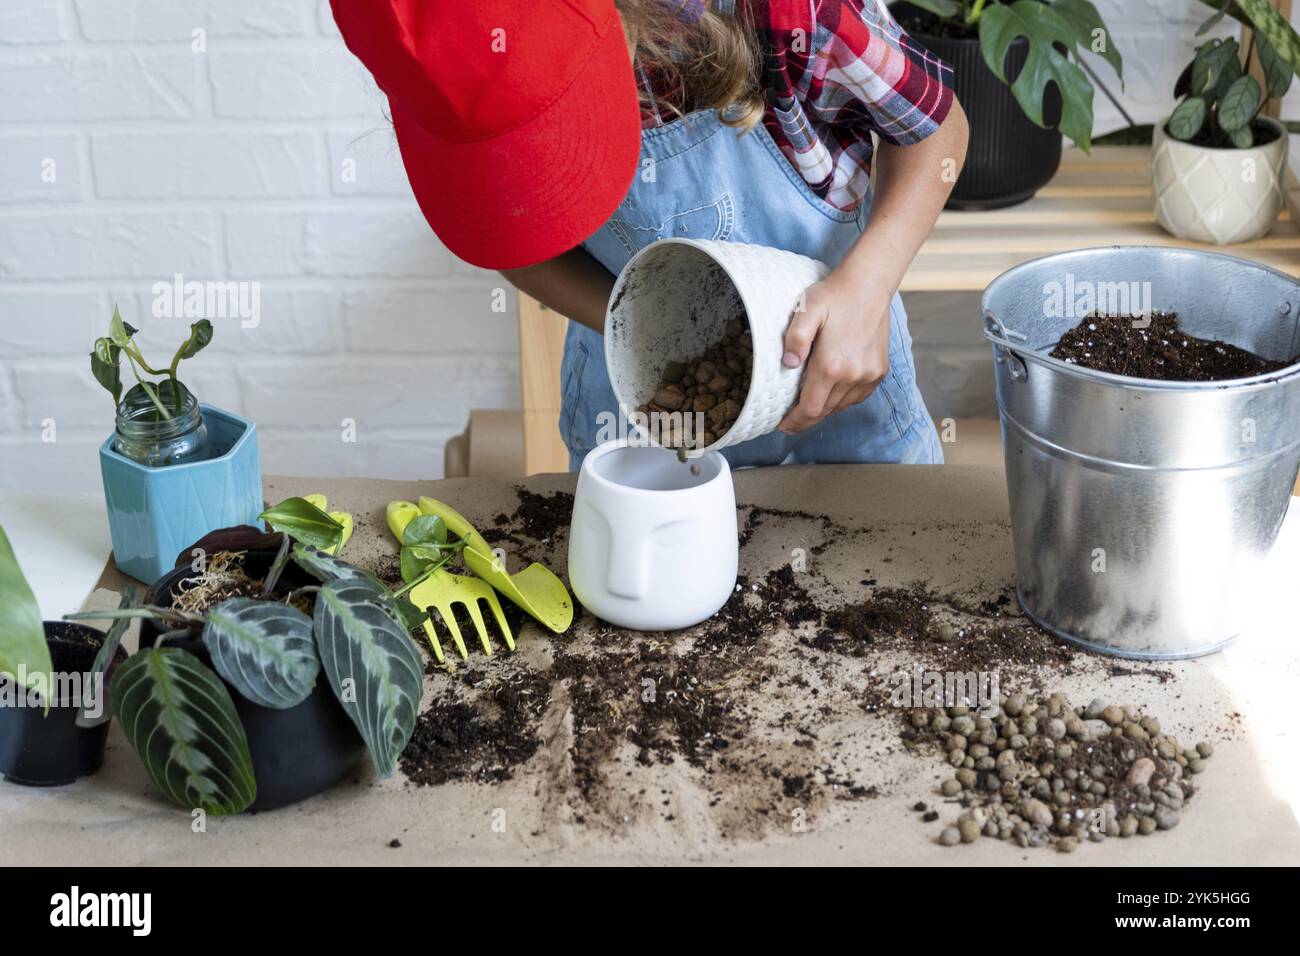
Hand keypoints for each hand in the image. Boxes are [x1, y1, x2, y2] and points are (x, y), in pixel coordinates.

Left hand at [778, 274, 891, 433]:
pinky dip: (842, 400)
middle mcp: (853, 375)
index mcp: (831, 366)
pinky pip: (857, 397)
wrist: (869, 284)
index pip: (810, 409)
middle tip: (790, 419)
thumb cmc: (834, 296)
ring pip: (841, 406)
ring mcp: (869, 375)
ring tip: (808, 405)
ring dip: (824, 409)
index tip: (783, 426)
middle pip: (825, 411)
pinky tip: (831, 393)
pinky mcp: (879, 371)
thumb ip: (795, 338)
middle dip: (806, 418)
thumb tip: (789, 365)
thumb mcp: (806, 310)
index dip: (795, 422)